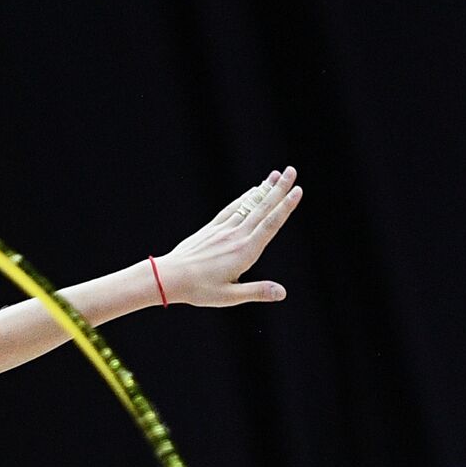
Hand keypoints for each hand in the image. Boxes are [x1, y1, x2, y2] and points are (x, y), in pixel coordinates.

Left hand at [156, 166, 302, 306]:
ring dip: (264, 189)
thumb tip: (282, 293)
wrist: (168, 277)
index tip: (298, 190)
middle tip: (292, 170)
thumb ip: (257, 291)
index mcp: (245, 252)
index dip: (285, 207)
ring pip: (247, 205)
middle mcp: (236, 236)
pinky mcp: (211, 229)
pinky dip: (244, 199)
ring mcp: (222, 230)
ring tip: (277, 174)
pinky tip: (252, 191)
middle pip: (261, 209)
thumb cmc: (198, 289)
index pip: (270, 225)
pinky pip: (231, 209)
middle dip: (279, 189)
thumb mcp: (229, 296)